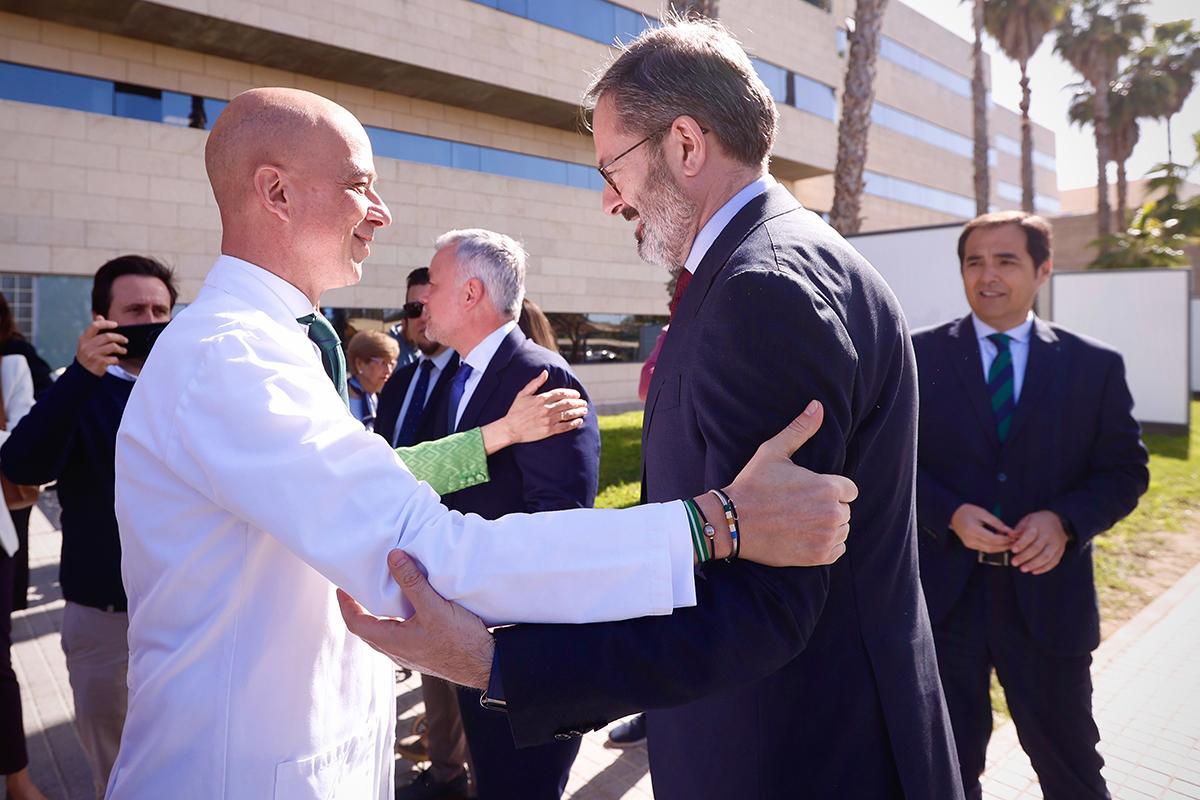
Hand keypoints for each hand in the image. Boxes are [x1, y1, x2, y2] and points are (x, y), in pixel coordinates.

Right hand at [76, 318, 125, 376]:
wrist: (82, 373)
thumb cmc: (88, 354)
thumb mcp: (88, 342)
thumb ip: (94, 331)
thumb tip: (99, 317)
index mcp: (84, 338)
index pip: (95, 326)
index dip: (106, 323)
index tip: (116, 325)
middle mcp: (87, 345)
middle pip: (107, 336)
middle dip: (119, 337)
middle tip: (125, 340)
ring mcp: (92, 355)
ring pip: (112, 347)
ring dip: (121, 349)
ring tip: (124, 351)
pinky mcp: (99, 363)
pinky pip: (113, 358)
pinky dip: (116, 359)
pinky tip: (116, 360)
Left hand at [338, 550, 493, 689]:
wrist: (485, 666)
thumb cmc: (460, 642)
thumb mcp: (434, 607)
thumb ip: (412, 582)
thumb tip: (394, 557)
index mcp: (393, 642)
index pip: (356, 623)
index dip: (345, 604)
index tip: (342, 587)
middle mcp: (397, 651)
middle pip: (367, 629)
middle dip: (360, 608)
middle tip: (360, 587)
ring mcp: (410, 654)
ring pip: (385, 632)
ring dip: (380, 614)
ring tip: (384, 592)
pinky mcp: (424, 653)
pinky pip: (401, 635)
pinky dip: (397, 619)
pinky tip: (411, 607)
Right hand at [482, 370, 587, 453]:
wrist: (510, 428)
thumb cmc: (515, 410)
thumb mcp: (523, 394)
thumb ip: (535, 383)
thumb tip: (545, 372)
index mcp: (541, 398)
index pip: (561, 393)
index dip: (571, 393)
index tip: (577, 394)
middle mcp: (546, 408)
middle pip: (567, 403)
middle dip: (577, 403)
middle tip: (584, 403)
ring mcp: (548, 420)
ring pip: (568, 414)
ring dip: (578, 412)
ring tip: (584, 411)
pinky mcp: (548, 430)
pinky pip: (564, 426)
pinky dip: (573, 424)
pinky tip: (579, 422)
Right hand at [723, 400, 856, 566]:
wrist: (732, 521)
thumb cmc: (753, 484)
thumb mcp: (773, 451)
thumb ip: (800, 429)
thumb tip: (818, 406)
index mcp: (828, 486)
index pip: (849, 490)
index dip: (831, 489)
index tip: (809, 491)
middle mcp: (832, 513)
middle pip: (845, 510)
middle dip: (827, 507)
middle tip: (799, 507)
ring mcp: (826, 536)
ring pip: (842, 530)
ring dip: (828, 527)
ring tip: (801, 521)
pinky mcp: (817, 556)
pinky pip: (837, 550)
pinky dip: (826, 545)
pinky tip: (805, 536)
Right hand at [949, 504, 1014, 552]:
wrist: (953, 514)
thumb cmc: (968, 511)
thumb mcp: (983, 513)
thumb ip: (996, 523)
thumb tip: (1009, 531)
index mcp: (973, 530)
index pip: (992, 539)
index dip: (1005, 539)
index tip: (1014, 537)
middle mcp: (970, 539)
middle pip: (991, 547)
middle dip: (1005, 546)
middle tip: (1015, 543)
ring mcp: (969, 544)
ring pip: (988, 550)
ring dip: (1000, 548)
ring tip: (1010, 543)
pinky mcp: (969, 545)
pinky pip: (984, 549)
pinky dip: (994, 547)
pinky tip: (1000, 543)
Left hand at [1010, 511, 1068, 573]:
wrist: (1057, 521)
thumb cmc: (1038, 522)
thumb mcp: (1027, 521)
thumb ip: (1019, 530)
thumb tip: (1009, 535)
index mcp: (1038, 526)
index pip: (1029, 536)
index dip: (1021, 544)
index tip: (1013, 550)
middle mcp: (1048, 536)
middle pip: (1037, 548)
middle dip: (1024, 556)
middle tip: (1014, 563)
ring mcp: (1056, 544)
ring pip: (1046, 556)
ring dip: (1034, 564)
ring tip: (1023, 569)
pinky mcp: (1060, 552)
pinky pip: (1053, 562)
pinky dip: (1044, 568)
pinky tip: (1034, 571)